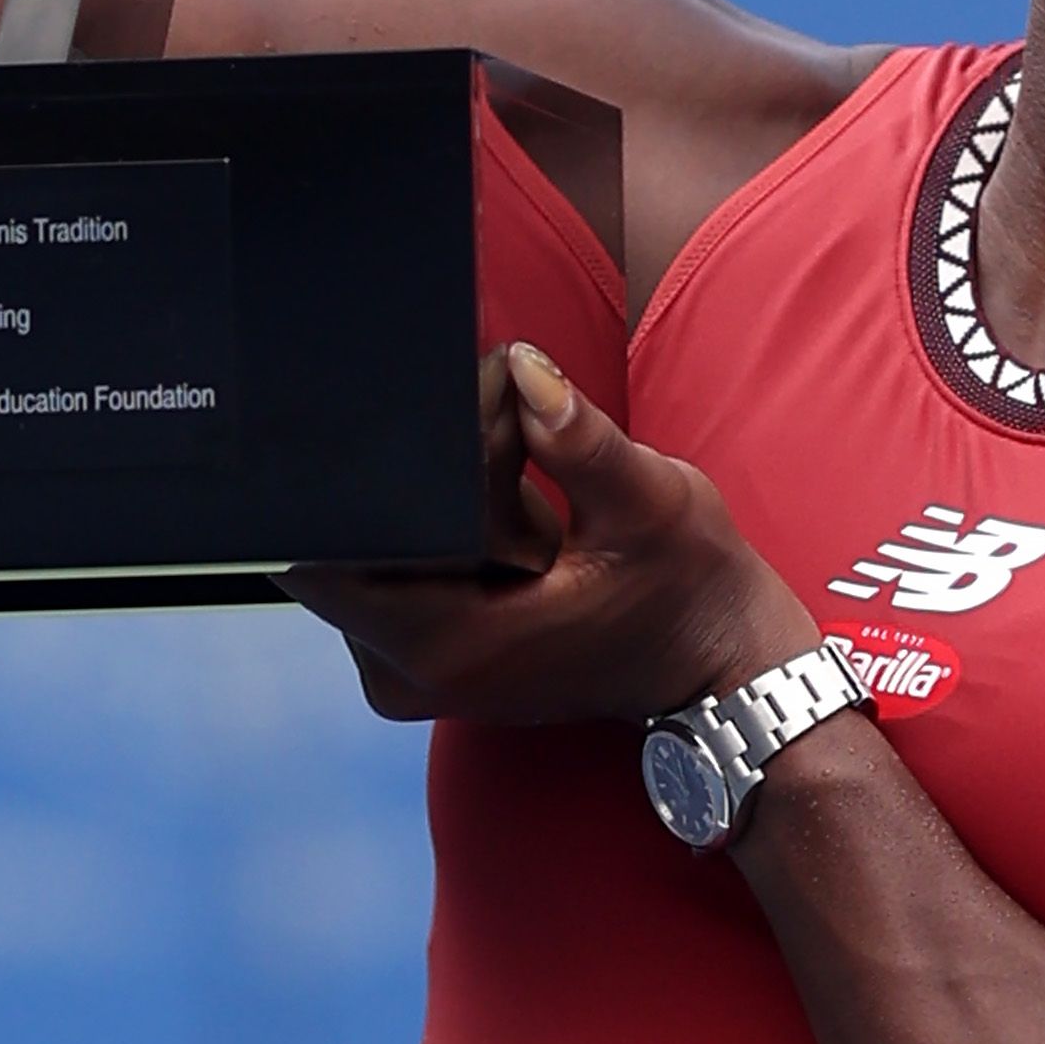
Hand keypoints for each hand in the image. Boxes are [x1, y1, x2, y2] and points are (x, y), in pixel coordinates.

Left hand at [286, 340, 819, 726]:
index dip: (366, 484)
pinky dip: (445, 539)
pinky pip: (398, 575)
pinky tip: (520, 532)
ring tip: (533, 508)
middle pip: (348, 544)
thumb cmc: (690, 591)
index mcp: (447, 645)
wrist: (715, 666)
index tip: (436, 440)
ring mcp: (413, 674)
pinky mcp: (429, 660)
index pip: (328, 554)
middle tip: (514, 466)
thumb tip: (521, 368)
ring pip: (373, 554)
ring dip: (432, 512)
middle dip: (412, 489)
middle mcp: (408, 675)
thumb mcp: (650, 502)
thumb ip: (577, 438)